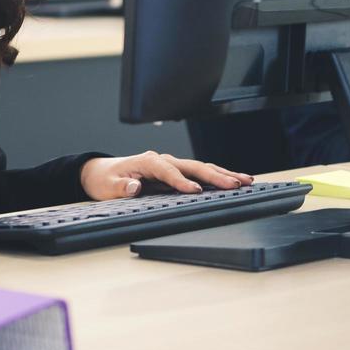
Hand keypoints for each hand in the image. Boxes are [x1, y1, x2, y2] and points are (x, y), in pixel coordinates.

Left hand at [80, 151, 252, 199]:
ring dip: (223, 174)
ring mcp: (172, 164)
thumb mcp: (108, 186)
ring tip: (246, 181)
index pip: (167, 170)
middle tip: (235, 184)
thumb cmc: (106, 179)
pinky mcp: (177, 171)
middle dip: (215, 175)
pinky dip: (218, 176)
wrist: (103, 172)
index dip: (181, 180)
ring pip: (202, 167)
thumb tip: (134, 186)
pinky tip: (234, 180)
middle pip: (193, 166)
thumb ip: (121, 187)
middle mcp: (163, 159)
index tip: (195, 190)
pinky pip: (200, 172)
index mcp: (147, 161)